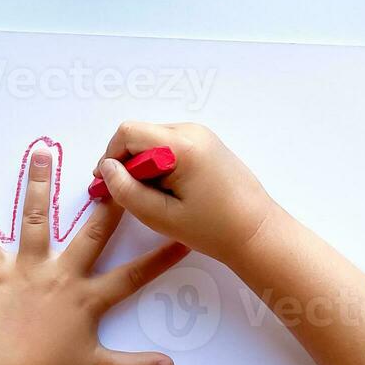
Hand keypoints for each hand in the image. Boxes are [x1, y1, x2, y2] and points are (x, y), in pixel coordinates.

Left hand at [0, 146, 189, 364]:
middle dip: (110, 200)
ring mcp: (30, 270)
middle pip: (93, 232)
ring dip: (39, 184)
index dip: (162, 257)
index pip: (134, 275)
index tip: (184, 236)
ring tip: (41, 151)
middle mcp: (63, 276)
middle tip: (121, 170)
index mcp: (89, 298)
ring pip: (38, 220)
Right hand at [92, 122, 277, 266]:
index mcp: (182, 146)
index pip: (128, 133)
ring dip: (144, 164)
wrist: (257, 233)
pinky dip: (160, 163)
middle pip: (140, 134)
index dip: (110, 157)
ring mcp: (202, 135)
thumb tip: (107, 169)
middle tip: (127, 196)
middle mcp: (193, 131)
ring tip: (152, 197)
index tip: (106, 184)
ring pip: (154, 139)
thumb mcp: (161, 216)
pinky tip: (168, 191)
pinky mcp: (207, 144)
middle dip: (127, 162)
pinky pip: (171, 145)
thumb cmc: (213, 229)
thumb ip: (127, 191)